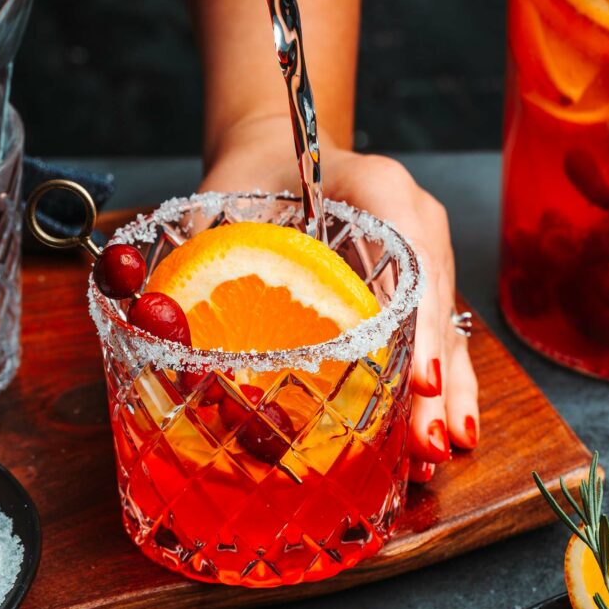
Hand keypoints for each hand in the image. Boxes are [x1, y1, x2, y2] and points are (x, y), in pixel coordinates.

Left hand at [201, 117, 479, 480]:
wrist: (278, 154)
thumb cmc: (254, 173)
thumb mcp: (224, 197)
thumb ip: (202, 249)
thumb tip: (163, 326)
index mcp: (378, 188)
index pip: (413, 254)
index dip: (419, 320)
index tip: (417, 378)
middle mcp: (413, 221)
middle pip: (436, 304)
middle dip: (437, 379)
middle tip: (425, 443)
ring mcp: (421, 256)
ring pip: (446, 327)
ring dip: (445, 395)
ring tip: (434, 454)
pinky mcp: (412, 288)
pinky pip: (435, 337)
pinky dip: (440, 386)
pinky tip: (443, 432)